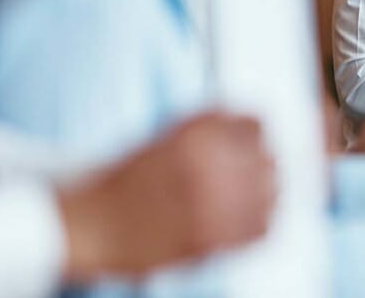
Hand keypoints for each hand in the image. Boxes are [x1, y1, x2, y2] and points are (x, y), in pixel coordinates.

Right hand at [58, 112, 275, 280]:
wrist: (92, 224)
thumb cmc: (132, 178)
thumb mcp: (175, 134)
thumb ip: (218, 128)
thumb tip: (263, 131)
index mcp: (196, 133)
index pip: (257, 124)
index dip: (255, 136)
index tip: (251, 145)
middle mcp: (206, 165)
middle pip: (270, 158)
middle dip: (261, 165)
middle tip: (247, 176)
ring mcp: (210, 204)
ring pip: (272, 191)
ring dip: (265, 193)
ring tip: (246, 199)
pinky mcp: (210, 239)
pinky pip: (263, 227)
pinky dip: (260, 223)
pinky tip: (244, 222)